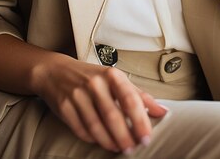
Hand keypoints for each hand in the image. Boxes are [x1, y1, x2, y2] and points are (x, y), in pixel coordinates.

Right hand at [34, 55, 168, 153]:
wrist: (56, 71)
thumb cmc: (92, 77)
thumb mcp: (116, 80)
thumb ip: (139, 95)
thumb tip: (163, 111)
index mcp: (111, 75)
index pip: (130, 99)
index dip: (140, 120)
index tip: (146, 137)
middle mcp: (94, 83)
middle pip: (113, 115)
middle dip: (125, 136)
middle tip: (133, 149)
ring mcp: (78, 95)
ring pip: (96, 125)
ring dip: (109, 141)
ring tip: (119, 148)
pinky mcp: (64, 107)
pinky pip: (81, 129)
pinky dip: (92, 138)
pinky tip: (101, 141)